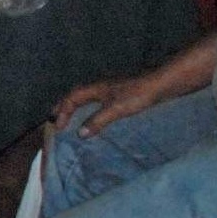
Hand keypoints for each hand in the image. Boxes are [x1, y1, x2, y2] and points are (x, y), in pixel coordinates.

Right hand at [53, 72, 173, 136]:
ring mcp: (110, 90)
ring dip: (76, 108)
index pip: (70, 99)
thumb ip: (97, 121)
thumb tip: (79, 134)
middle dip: (63, 107)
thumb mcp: (116, 109)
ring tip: (71, 119)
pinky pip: (97, 102)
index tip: (57, 128)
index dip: (61, 113)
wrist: (162, 83)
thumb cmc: (138, 94)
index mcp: (94, 89)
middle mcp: (99, 87)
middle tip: (55, 119)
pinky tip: (96, 117)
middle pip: (75, 96)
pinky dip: (89, 109)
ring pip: (86, 98)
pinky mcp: (121, 94)